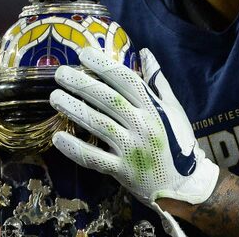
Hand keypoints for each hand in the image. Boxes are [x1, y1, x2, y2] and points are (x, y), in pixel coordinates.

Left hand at [50, 48, 218, 228]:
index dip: (105, 66)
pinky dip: (75, 148)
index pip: (127, 81)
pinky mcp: (121, 171)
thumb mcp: (174, 109)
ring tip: (55, 97)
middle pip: (108, 100)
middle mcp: (143, 126)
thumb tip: (145, 53)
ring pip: (98, 125)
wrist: (183, 185)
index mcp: (155, 109)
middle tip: (61, 72)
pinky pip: (94, 158)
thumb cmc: (178, 142)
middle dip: (82, 84)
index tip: (84, 54)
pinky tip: (57, 137)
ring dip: (74, 109)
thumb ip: (158, 81)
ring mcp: (131, 149)